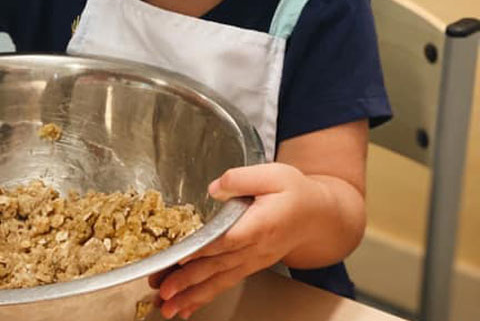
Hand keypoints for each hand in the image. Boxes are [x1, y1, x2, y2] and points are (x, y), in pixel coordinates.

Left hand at [151, 163, 320, 318]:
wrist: (319, 216)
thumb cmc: (296, 193)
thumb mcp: (272, 174)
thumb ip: (240, 179)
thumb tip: (215, 188)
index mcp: (260, 225)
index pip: (226, 239)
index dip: (202, 249)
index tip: (179, 258)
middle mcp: (256, 248)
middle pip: (217, 266)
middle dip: (188, 281)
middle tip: (164, 292)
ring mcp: (253, 260)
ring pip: (219, 280)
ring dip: (192, 295)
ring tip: (169, 307)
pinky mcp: (250, 265)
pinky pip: (225, 283)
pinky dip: (205, 296)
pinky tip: (188, 306)